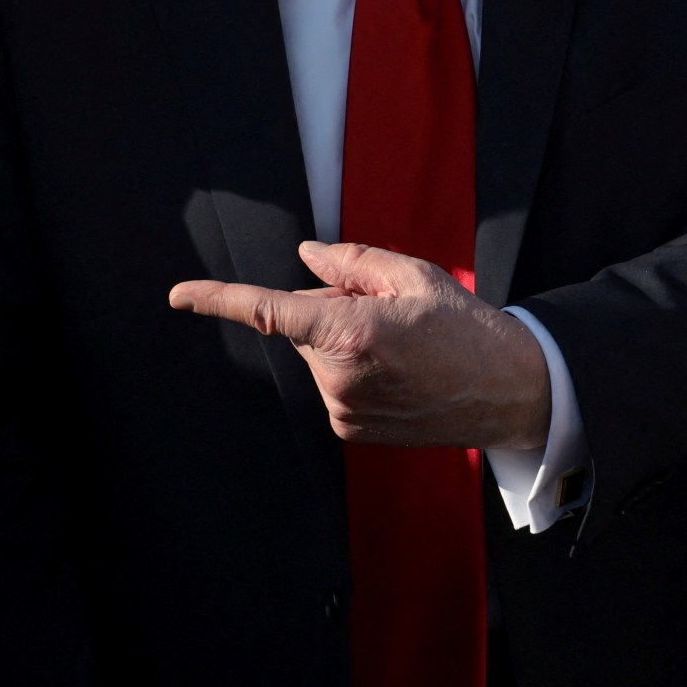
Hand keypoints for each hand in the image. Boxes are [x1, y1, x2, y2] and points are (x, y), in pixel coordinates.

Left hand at [170, 241, 550, 450]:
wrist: (509, 391)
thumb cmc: (465, 325)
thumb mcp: (413, 275)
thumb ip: (349, 262)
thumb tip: (303, 258)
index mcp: (351, 332)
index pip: (270, 311)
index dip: (218, 300)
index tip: (177, 296)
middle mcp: (339, 376)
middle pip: (302, 323)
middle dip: (327, 307)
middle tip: (385, 310)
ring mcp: (343, 409)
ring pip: (316, 353)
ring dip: (341, 339)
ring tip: (400, 344)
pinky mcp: (349, 429)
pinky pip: (330, 381)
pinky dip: (350, 368)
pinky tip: (396, 370)